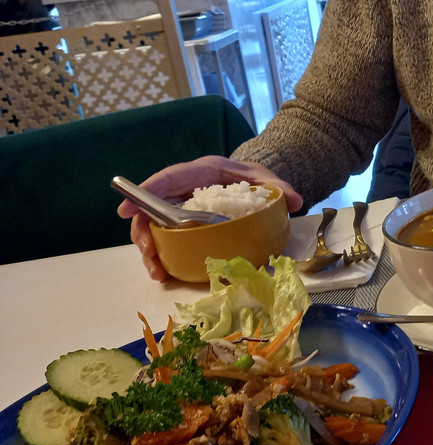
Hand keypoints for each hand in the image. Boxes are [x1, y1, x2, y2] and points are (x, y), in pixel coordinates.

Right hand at [116, 156, 303, 281]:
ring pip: (154, 227)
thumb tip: (294, 201)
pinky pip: (166, 238)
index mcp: (201, 171)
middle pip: (153, 207)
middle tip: (148, 254)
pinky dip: (163, 255)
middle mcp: (184, 189)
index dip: (146, 192)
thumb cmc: (252, 177)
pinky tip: (166, 273)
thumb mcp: (264, 179)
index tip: (127, 210)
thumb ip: (278, 188)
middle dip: (144, 231)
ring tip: (158, 272)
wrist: (253, 181)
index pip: (170, 178)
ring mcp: (180, 207)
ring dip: (151, 250)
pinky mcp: (183, 224)